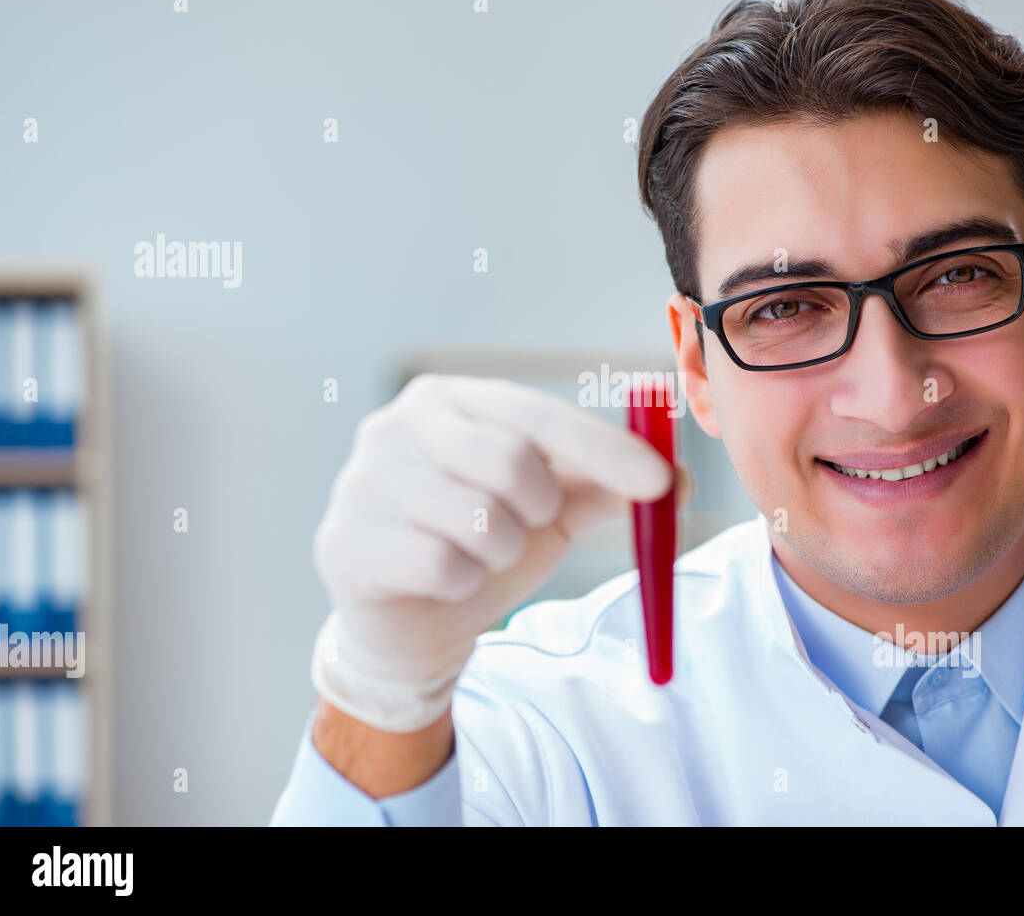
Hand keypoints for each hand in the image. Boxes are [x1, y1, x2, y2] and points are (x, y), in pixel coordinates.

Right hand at [309, 373, 692, 732]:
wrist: (407, 625)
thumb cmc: (480, 545)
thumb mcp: (547, 509)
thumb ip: (605, 487)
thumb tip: (679, 478)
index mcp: (451, 399)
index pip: (538, 414)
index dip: (605, 448)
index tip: (660, 484)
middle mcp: (397, 424)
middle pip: (509, 461)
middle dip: (538, 511)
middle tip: (526, 526)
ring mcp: (362, 481)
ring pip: (478, 520)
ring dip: (500, 553)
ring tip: (477, 555)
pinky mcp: (344, 542)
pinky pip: (441, 567)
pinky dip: (462, 584)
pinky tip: (441, 582)